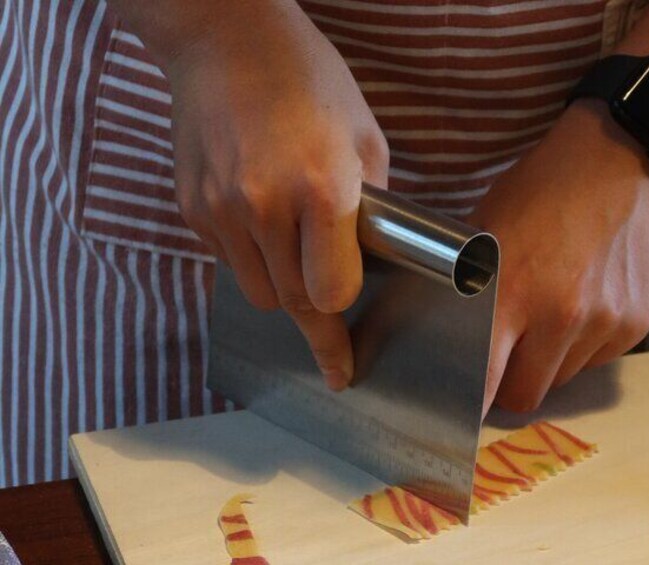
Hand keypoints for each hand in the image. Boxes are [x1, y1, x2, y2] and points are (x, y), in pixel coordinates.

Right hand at [164, 4, 388, 389]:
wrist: (225, 39)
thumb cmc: (307, 79)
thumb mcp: (364, 137)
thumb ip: (371, 208)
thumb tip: (369, 259)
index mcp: (321, 188)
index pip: (330, 294)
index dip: (341, 327)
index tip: (346, 358)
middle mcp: (265, 206)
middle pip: (292, 304)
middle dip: (316, 316)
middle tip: (332, 327)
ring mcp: (221, 209)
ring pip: (256, 292)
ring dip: (282, 287)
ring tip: (295, 248)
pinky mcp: (192, 207)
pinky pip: (226, 261)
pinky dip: (250, 258)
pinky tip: (262, 218)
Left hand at [470, 100, 648, 412]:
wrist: (624, 158)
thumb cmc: (541, 189)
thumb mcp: (484, 228)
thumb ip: (467, 288)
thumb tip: (440, 335)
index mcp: (512, 291)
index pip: (482, 384)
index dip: (466, 407)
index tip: (455, 411)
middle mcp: (562, 316)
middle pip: (523, 396)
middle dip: (507, 383)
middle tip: (503, 350)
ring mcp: (605, 322)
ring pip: (561, 379)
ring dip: (547, 362)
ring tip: (548, 311)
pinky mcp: (637, 324)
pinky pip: (596, 359)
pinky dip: (582, 344)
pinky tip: (583, 299)